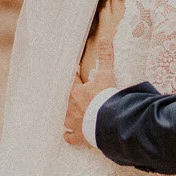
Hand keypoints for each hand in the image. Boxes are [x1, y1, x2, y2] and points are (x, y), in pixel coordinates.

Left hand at [64, 31, 115, 147]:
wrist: (110, 123)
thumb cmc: (106, 99)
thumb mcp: (106, 77)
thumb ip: (106, 58)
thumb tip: (106, 38)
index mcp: (76, 92)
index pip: (72, 80)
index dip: (75, 75)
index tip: (76, 72)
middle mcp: (70, 107)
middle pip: (66, 99)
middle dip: (70, 97)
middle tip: (74, 94)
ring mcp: (73, 123)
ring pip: (65, 117)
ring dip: (68, 115)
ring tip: (71, 113)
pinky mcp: (78, 136)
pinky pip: (70, 136)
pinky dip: (69, 135)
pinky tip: (68, 135)